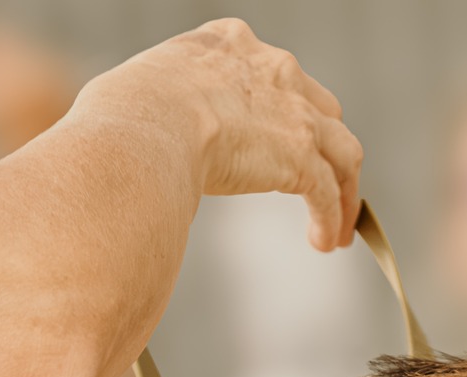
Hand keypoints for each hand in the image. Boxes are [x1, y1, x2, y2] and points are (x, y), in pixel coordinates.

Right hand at [102, 20, 362, 250]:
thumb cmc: (122, 117)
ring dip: (344, 194)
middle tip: (322, 189)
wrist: (143, 128)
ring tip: (337, 230)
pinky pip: (330, 192)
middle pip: (322, 109)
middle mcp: (270, 67)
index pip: (275, 74)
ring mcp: (292, 111)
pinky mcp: (301, 154)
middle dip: (326, 151)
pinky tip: (324, 243)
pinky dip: (331, 219)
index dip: (284, 112)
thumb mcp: (144, 91)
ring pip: (343, 152)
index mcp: (228, 44)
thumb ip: (159, 108)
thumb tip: (139, 148)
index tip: (279, 144)